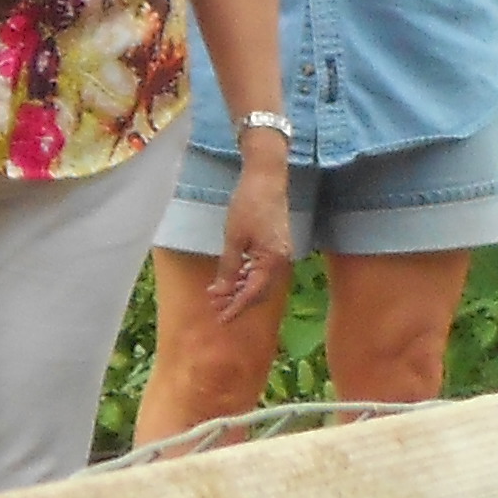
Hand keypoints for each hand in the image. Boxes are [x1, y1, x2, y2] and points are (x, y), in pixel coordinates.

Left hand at [212, 134, 295, 311]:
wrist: (266, 178)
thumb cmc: (249, 205)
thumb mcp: (234, 240)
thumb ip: (229, 269)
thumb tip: (221, 294)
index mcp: (273, 262)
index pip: (253, 294)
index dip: (236, 307)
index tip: (220, 318)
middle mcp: (281, 262)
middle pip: (260, 292)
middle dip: (238, 301)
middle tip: (215, 307)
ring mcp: (281, 254)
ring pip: (261, 282)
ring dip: (241, 290)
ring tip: (220, 295)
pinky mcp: (277, 246)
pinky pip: (263, 270)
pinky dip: (248, 277)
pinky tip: (234, 278)